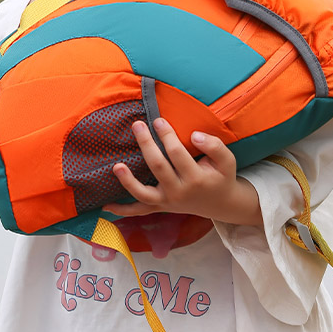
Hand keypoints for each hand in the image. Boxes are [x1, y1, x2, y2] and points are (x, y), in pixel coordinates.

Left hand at [105, 119, 262, 226]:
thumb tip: (194, 135)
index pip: (177, 153)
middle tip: (137, 125)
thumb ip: (214, 145)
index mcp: (196, 179)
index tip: (158, 120)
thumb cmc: (221, 177)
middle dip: (146, 144)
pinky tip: (106, 206)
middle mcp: (179, 192)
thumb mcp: (227, 160)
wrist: (221, 203)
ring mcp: (167, 202)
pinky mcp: (160, 206)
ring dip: (128, 181)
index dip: (167, 136)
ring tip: (117, 166)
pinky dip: (122, 210)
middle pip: (158, 167)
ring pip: (143, 193)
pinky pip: (139, 211)